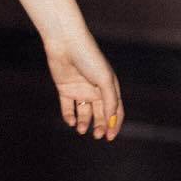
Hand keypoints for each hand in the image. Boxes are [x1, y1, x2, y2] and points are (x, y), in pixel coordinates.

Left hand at [44, 26, 122, 140]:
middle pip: (100, 114)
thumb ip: (110, 101)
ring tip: (82, 130)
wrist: (65, 43)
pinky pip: (68, 107)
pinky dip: (70, 116)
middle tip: (96, 135)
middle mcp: (95, 89)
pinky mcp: (65, 89)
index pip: (116, 110)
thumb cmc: (89, 58)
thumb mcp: (105, 80)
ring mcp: (80, 89)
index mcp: (109, 86)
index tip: (110, 138)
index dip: (115, 124)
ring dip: (84, 123)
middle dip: (99, 126)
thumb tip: (112, 121)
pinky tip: (71, 122)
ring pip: (84, 113)